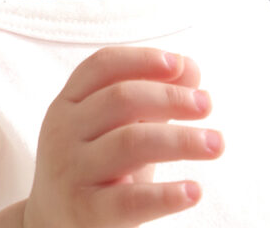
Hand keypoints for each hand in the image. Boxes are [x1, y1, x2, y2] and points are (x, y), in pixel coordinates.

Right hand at [14, 47, 221, 227]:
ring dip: (182, 140)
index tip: (179, 64)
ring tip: (216, 144)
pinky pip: (130, 200)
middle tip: (207, 105)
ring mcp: (72, 171)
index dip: (142, 59)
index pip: (101, 66)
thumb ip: (150, 97)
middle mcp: (64, 132)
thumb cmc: (97, 169)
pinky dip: (166, 195)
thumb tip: (190, 68)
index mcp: (69, 104)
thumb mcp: (116, 129)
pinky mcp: (87, 210)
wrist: (53, 225)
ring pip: (131, 143)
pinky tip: (193, 191)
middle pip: (121, 99)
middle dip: (171, 97)